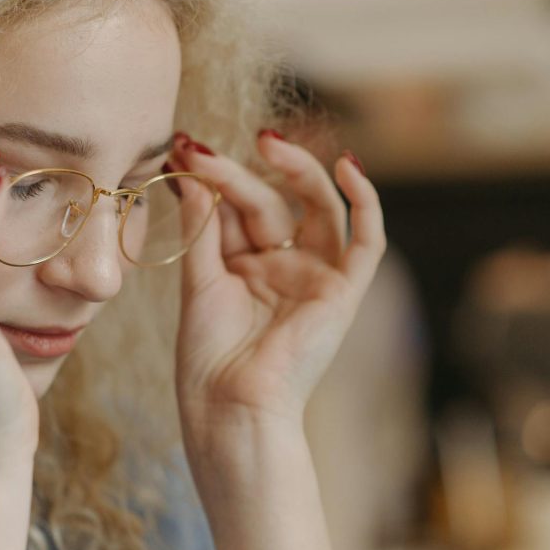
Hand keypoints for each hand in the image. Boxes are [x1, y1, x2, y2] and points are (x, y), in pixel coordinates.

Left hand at [170, 132, 385, 440]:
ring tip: (267, 142)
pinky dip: (365, 202)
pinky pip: (367, 241)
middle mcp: (283, 265)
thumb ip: (202, 227)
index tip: (182, 150)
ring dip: (298, 170)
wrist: (230, 407)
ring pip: (317, 208)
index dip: (213, 177)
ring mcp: (315, 276)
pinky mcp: (344, 291)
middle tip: (203, 149)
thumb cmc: (208, 356)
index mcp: (245, 265)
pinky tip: (348, 165)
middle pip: (271, 202)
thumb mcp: (198, 281)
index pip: (236, 207)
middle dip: (239, 172)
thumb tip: (190, 172)